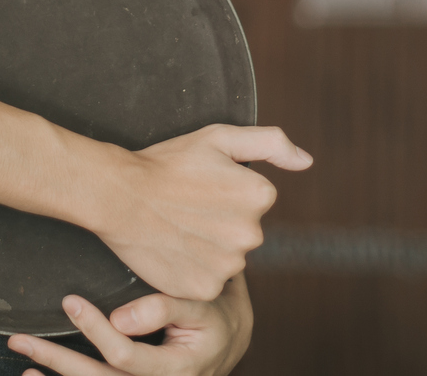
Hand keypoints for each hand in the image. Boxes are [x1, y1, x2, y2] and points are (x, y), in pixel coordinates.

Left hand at [6, 276, 253, 375]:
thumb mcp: (201, 306)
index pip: (126, 356)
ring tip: (23, 363)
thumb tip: (119, 318)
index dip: (95, 330)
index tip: (70, 300)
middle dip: (58, 360)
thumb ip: (164, 307)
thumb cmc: (214, 316)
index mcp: (177, 369)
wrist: (229, 341)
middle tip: (21, 339)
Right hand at [88, 124, 309, 301]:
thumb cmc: (167, 163)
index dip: (226, 193)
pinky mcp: (205, 288)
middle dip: (221, 222)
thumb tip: (307, 162)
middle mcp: (252, 234)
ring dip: (209, 248)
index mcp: (260, 194)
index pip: (255, 200)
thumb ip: (271, 143)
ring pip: (227, 259)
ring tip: (178, 228)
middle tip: (187, 207)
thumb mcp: (219, 137)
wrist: (119, 195)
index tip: (201, 187)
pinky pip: (209, 281)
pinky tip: (175, 249)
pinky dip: (194, 270)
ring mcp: (229, 265)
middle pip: (243, 232)